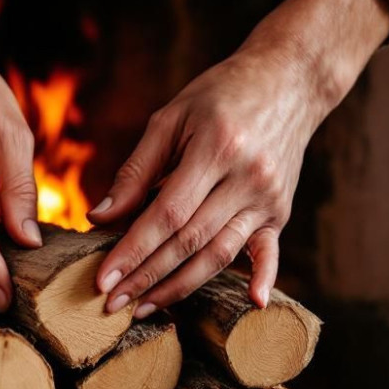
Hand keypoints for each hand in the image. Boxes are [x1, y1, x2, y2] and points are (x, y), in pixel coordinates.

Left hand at [88, 0, 388, 316]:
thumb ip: (136, 170)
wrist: (288, 80)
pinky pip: (270, 251)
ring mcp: (268, 198)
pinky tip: (252, 303)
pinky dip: (263, 277)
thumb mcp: (171, 118)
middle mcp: (246, 178)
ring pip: (220, 253)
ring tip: (144, 307)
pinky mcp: (280, 211)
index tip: (103, 278)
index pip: (166, 214)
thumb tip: (100, 218)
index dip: (133, 250)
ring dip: (180, 286)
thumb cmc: (220, 95)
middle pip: (190, 241)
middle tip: (112, 303)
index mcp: (215, 149)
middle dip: (146, 276)